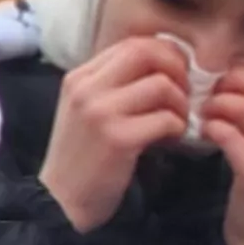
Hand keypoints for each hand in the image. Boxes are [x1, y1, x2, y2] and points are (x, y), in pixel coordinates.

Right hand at [37, 37, 194, 234]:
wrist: (59, 201)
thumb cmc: (84, 155)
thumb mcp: (90, 109)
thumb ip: (119, 84)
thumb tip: (167, 62)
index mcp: (80, 76)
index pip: (135, 43)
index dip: (167, 54)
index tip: (179, 76)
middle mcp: (87, 87)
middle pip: (149, 52)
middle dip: (179, 70)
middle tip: (184, 96)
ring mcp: (100, 111)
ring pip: (163, 85)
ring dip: (181, 105)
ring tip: (175, 123)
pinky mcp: (117, 137)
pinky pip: (167, 118)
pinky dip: (178, 128)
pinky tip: (170, 140)